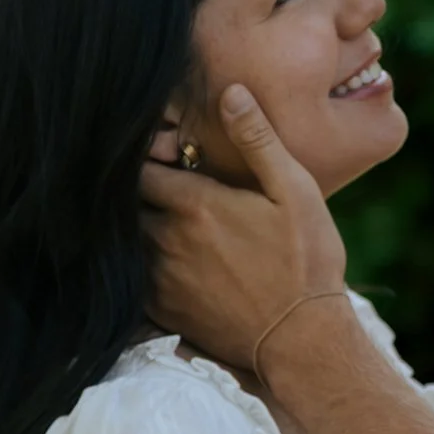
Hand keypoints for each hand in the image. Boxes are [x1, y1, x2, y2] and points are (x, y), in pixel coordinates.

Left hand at [140, 85, 346, 368]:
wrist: (303, 340)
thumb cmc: (308, 262)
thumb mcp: (295, 192)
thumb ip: (258, 141)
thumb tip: (231, 92)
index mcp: (195, 203)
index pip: (139, 165)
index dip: (144, 155)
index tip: (160, 154)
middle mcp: (167, 239)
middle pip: (125, 201)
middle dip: (136, 189)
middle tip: (159, 184)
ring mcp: (160, 277)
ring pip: (125, 238)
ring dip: (135, 225)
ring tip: (160, 220)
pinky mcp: (162, 309)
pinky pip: (130, 277)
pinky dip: (136, 263)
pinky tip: (162, 259)